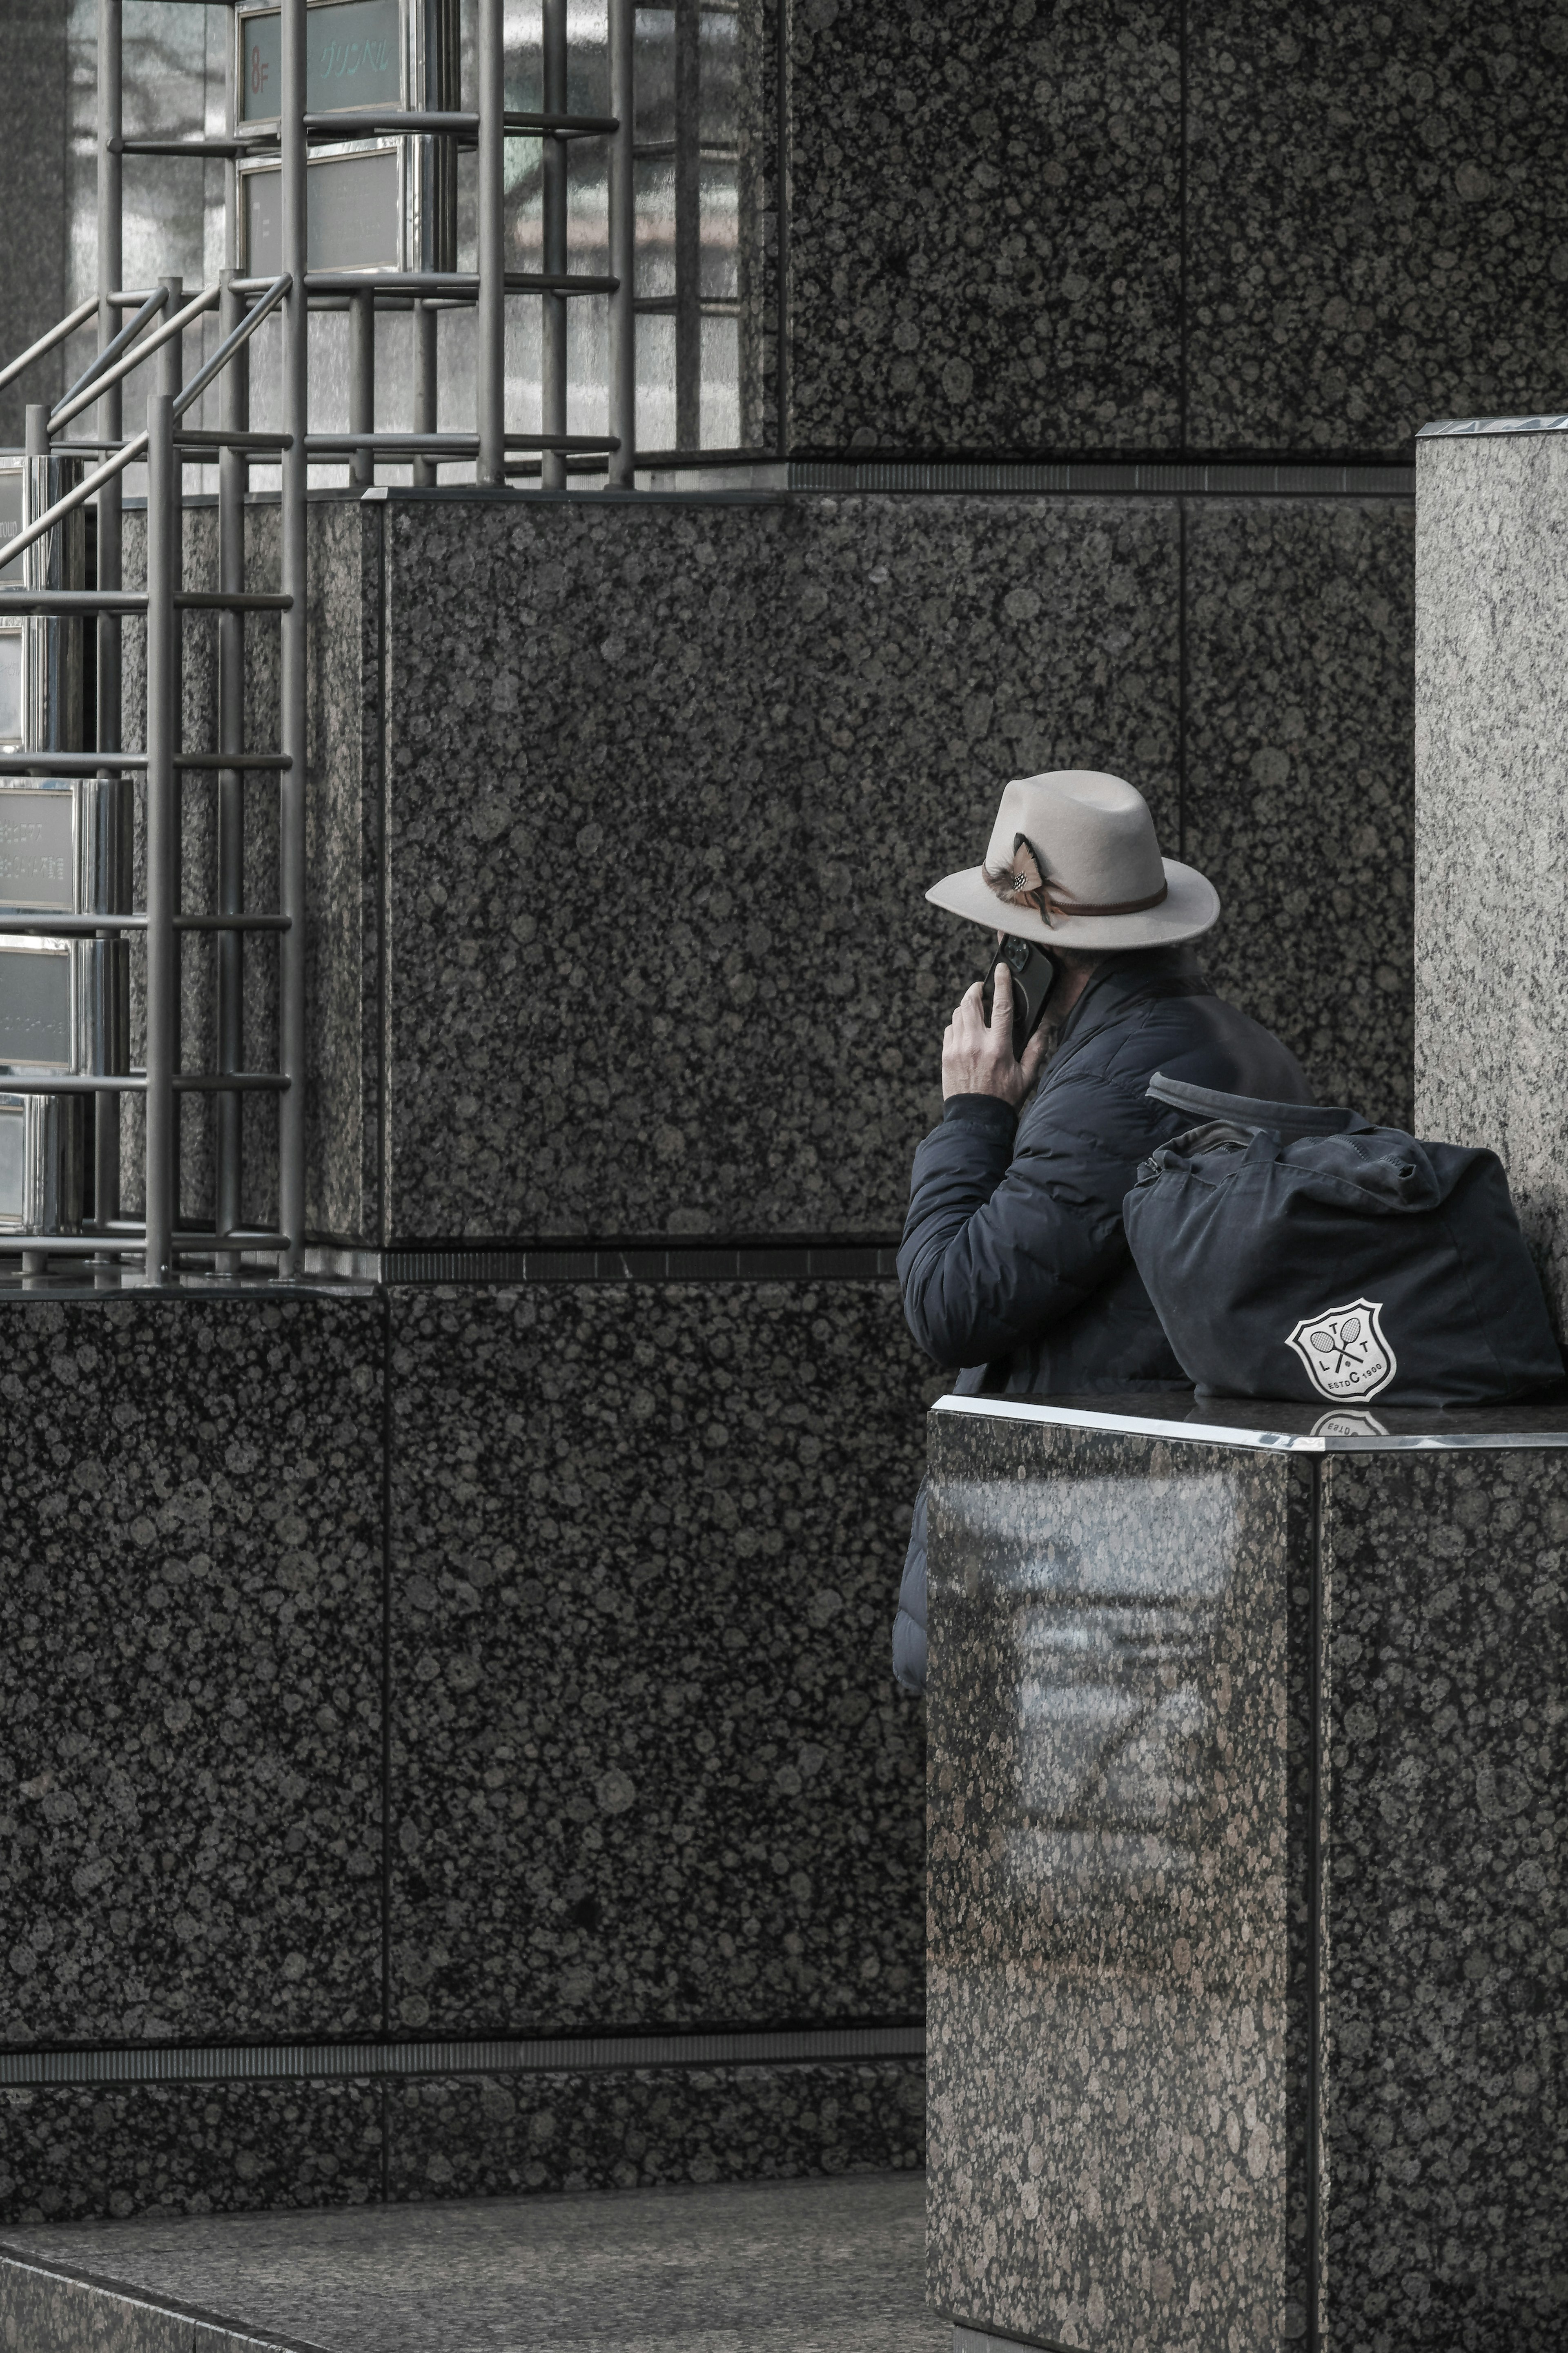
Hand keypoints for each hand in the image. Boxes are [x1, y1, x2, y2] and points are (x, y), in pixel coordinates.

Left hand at [941, 957, 1050, 1105]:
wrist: (976, 1119)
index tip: (1001, 969)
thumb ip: (1036, 1049)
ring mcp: (958, 1049)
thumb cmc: (1004, 1099)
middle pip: (971, 1002)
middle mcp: (976, 1044)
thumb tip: (1045, 1028)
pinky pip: (950, 1029)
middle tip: (982, 988)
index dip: (1002, 983)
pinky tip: (966, 1031)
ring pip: (958, 1014)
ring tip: (976, 1010)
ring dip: (967, 1007)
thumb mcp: (1027, 1076)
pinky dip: (957, 1025)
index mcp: (999, 1047)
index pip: (1002, 1006)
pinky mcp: (946, 1056)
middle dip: (976, 989)